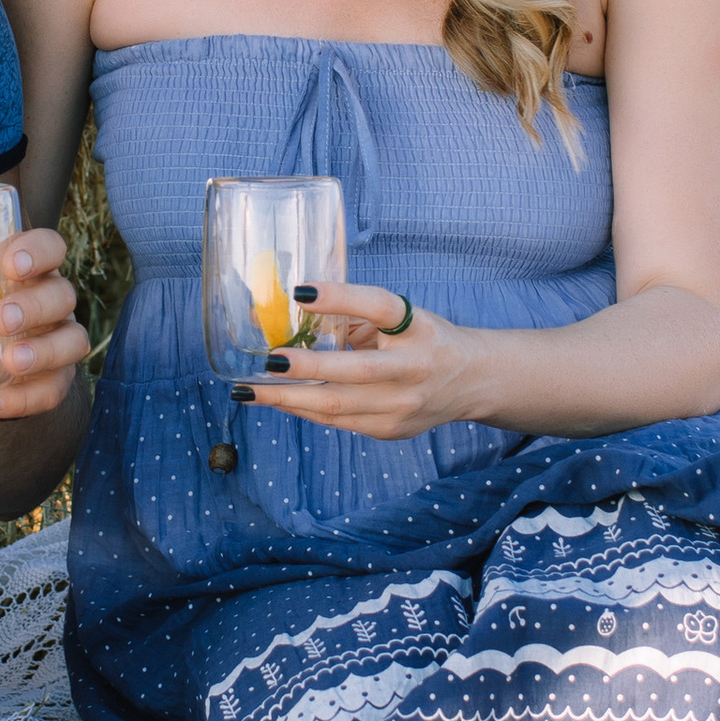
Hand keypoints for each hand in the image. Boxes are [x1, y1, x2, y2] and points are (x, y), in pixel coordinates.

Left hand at [0, 228, 88, 420]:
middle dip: (34, 306)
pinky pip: (52, 391)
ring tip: (9, 362)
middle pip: (62, 294)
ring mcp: (57, 342)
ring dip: (42, 351)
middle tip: (0, 319)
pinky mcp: (54, 382)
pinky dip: (22, 399)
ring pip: (72, 341)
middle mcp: (50, 303)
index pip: (50, 247)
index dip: (38, 250)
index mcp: (26, 271)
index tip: (10, 262)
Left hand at [238, 281, 485, 441]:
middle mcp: (414, 367)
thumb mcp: (402, 317)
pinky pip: (338, 421)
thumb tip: (290, 310)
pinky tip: (278, 401)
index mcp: (416, 327)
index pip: (379, 306)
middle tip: (266, 361)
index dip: (339, 297)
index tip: (299, 291)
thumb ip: (355, 315)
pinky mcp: (391, 429)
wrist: (471, 381)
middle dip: (304, 369)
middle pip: (354, 370)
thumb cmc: (423, 339)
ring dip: (288, 398)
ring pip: (337, 406)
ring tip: (249, 391)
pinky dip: (304, 410)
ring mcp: (403, 405)